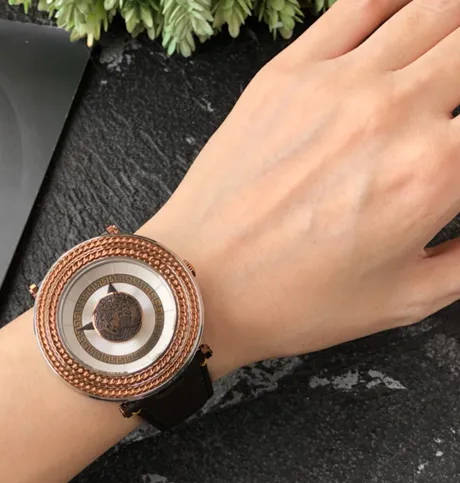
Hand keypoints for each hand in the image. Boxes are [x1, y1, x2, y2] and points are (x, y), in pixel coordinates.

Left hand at [141, 0, 459, 376]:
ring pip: (434, 11)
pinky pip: (361, 3)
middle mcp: (394, 112)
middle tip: (454, 101)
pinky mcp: (286, 74)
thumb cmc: (291, 303)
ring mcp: (336, 83)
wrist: (199, 288)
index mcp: (434, 171)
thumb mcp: (404, 299)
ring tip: (446, 55)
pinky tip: (410, 14)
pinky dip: (399, 0)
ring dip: (453, 28)